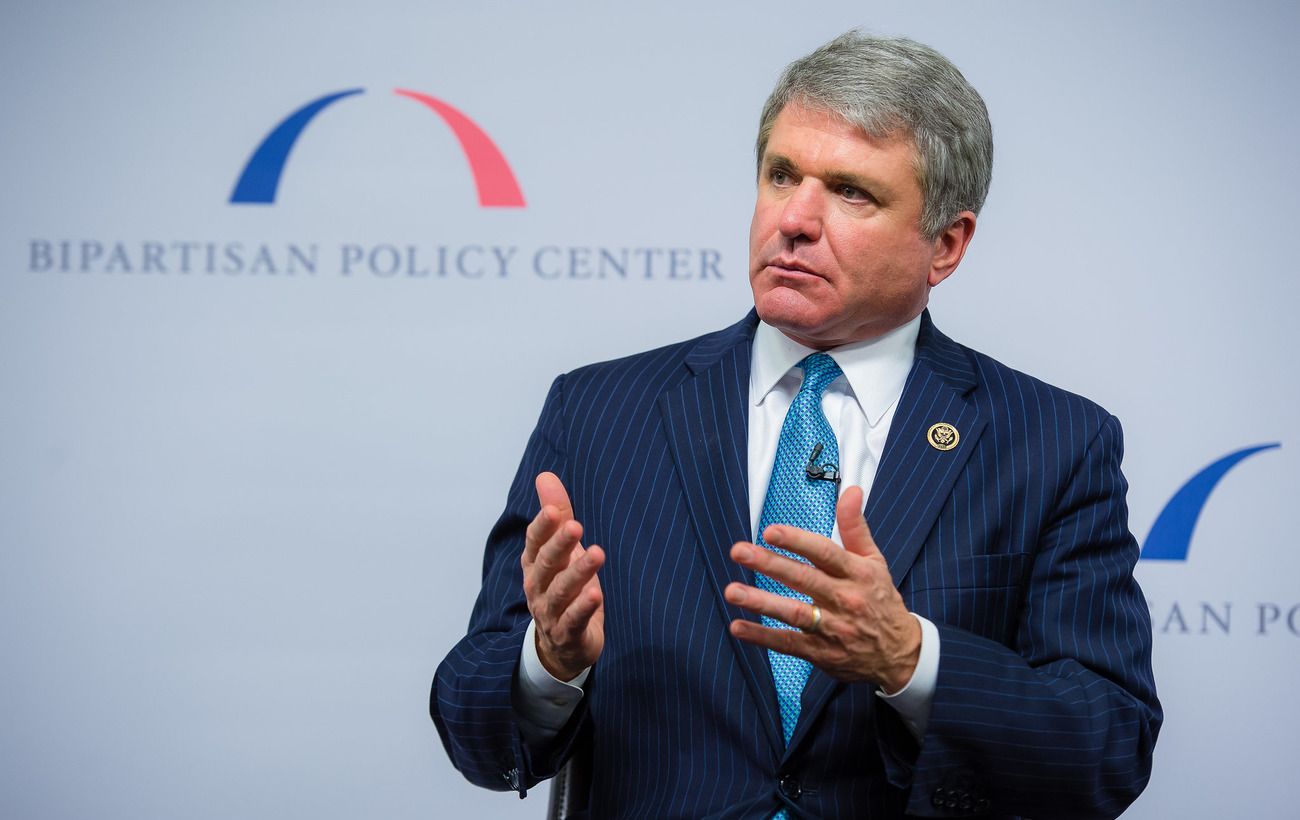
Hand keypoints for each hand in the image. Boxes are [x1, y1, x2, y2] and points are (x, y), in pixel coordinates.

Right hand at [521, 472, 604, 681]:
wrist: (560, 645)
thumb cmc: (562, 586)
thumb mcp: (561, 550)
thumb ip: (556, 513)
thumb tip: (545, 475)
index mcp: (534, 564)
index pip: (534, 542)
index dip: (544, 526)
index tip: (555, 511)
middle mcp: (537, 586)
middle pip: (546, 564)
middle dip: (559, 544)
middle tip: (576, 525)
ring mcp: (550, 612)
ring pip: (561, 591)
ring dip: (578, 572)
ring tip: (597, 553)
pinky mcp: (567, 633)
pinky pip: (573, 620)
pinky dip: (583, 608)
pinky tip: (596, 594)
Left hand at [724, 486, 920, 692]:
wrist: (899, 653)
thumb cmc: (880, 599)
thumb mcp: (874, 561)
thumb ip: (855, 526)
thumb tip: (850, 490)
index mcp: (857, 573)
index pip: (825, 553)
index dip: (797, 541)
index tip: (771, 531)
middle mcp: (844, 599)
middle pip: (804, 580)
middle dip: (770, 564)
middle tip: (740, 552)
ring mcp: (832, 628)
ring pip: (793, 613)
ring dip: (761, 602)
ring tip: (733, 591)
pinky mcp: (820, 652)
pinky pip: (787, 643)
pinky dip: (762, 636)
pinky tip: (738, 626)